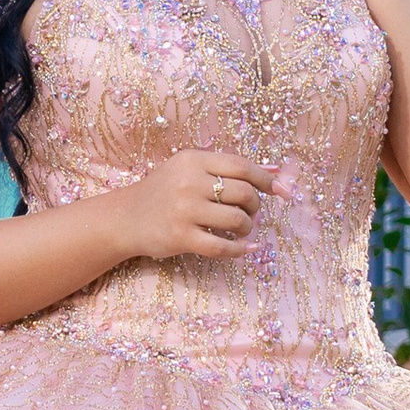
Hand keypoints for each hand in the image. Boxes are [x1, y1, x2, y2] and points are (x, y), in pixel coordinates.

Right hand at [111, 147, 282, 260]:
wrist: (126, 218)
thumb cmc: (164, 192)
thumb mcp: (190, 170)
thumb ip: (228, 169)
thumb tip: (277, 173)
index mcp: (193, 160)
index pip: (241, 166)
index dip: (266, 180)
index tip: (282, 192)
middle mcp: (189, 182)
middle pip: (244, 193)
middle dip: (255, 205)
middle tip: (250, 213)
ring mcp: (184, 210)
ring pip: (237, 220)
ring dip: (247, 227)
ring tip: (240, 228)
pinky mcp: (180, 237)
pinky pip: (222, 246)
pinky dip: (240, 249)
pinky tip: (245, 248)